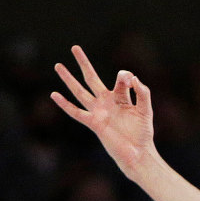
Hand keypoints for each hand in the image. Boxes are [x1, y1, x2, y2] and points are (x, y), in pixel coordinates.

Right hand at [50, 46, 156, 175]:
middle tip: (75, 47)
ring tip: (58, 65)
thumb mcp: (146, 110)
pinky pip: (76, 113)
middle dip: (84, 64)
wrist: (138, 153)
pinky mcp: (93, 123)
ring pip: (80, 92)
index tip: (130, 79)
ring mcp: (98, 112)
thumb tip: (133, 77)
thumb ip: (143, 93)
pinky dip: (65, 105)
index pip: (120, 80)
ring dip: (69, 79)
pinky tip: (54, 94)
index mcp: (121, 98)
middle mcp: (107, 102)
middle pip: (92, 79)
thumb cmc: (143, 133)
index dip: (125, 77)